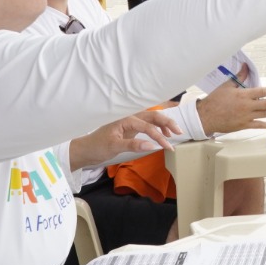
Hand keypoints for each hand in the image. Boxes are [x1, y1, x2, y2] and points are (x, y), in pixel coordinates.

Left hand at [64, 110, 184, 168]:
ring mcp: (130, 122)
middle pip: (152, 116)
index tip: (168, 146)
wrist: (86, 149)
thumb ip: (133, 145)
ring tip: (174, 133)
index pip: (147, 126)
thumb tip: (152, 145)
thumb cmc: (97, 147)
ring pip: (151, 118)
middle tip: (179, 131)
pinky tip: (163, 133)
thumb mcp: (114, 147)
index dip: (159, 136)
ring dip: (163, 123)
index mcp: (125, 119)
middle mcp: (129, 117)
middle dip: (167, 122)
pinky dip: (157, 127)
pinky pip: (147, 124)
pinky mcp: (130, 128)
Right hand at [198, 66, 265, 133]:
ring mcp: (246, 116)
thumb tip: (245, 66)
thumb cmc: (215, 100)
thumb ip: (239, 77)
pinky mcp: (244, 125)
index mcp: (243, 95)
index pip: (263, 91)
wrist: (206, 117)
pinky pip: (259, 125)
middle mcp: (247, 106)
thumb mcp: (227, 85)